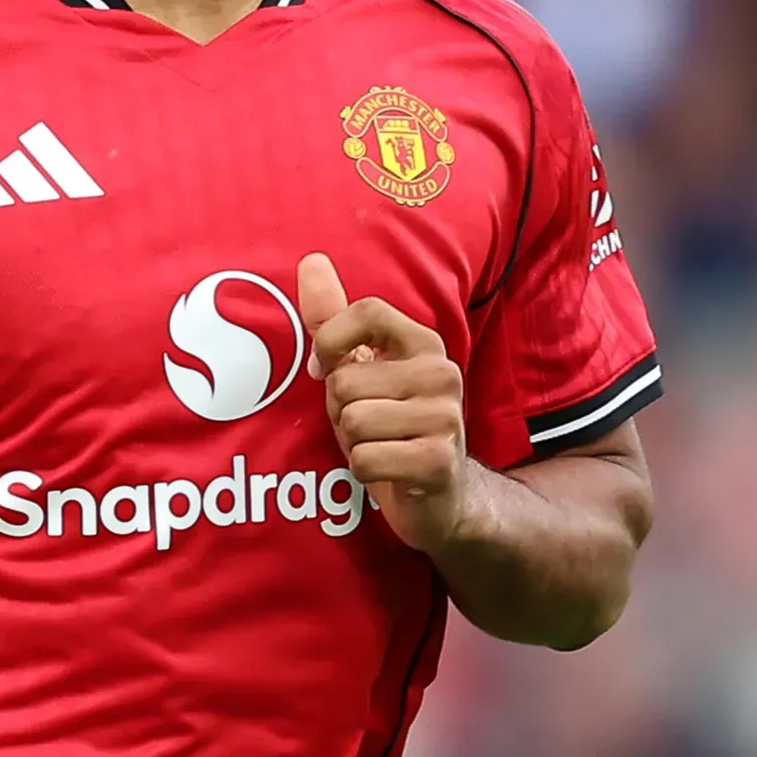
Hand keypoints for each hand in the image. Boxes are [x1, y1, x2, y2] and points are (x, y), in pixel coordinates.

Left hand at [298, 252, 473, 551]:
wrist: (443, 495)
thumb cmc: (393, 425)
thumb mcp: (362, 370)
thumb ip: (334, 319)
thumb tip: (310, 260)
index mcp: (423, 343)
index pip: (365, 311)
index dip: (330, 342)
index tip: (324, 370)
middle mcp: (441, 373)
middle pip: (345, 382)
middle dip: (342, 412)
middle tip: (369, 426)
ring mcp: (445, 417)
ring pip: (353, 422)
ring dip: (354, 444)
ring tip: (381, 447)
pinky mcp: (439, 461)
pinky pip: (365, 460)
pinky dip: (364, 471)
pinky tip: (389, 471)